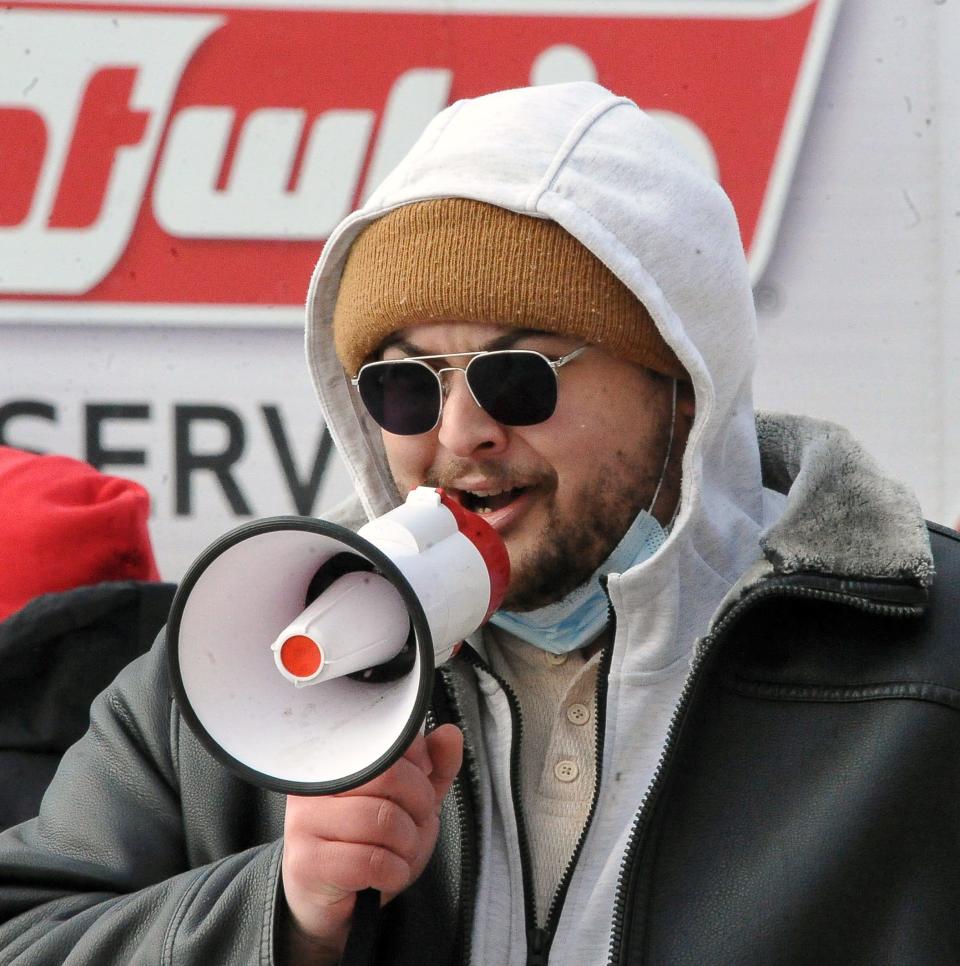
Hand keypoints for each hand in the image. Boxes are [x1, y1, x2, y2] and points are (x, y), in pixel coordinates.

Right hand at [279, 724, 462, 963]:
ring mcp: (304, 821)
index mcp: (337, 754)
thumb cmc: (370, 840)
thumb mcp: (410, 800)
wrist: (335, 899)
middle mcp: (314, 782)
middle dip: (419, 806)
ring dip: (408, 844)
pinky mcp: (307, 862)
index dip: (419, 768)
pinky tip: (386, 874)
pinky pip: (370, 861)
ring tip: (399, 852)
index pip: (391, 741)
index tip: (420, 786)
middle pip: (389, 776)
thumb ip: (434, 766)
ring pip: (382, 820)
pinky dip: (393, 872)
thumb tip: (450, 735)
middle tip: (414, 824)